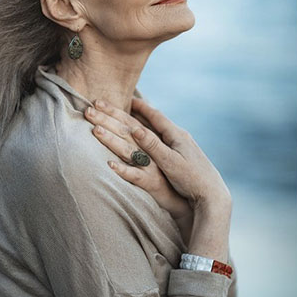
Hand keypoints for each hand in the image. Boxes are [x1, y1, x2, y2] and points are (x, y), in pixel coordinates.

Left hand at [85, 100, 191, 226]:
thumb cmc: (186, 177)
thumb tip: (140, 131)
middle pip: (131, 130)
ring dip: (112, 139)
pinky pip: (137, 176)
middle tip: (90, 105)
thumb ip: (155, 141)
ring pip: (130, 149)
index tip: (100, 100)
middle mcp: (160, 148)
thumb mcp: (170, 156)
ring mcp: (156, 165)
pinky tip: (109, 165)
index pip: (138, 120)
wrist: (205, 196)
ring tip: (95, 129)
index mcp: (164, 139)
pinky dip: (124, 170)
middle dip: (111, 117)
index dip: (120, 110)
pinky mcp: (155, 183)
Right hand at [129, 98, 230, 214]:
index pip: (156, 116)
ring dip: (150, 124)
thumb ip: (152, 145)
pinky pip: (167, 140)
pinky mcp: (186, 156)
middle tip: (129, 104)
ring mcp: (185, 146)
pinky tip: (156, 139)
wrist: (212, 194)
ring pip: (163, 130)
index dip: (141, 107)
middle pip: (159, 121)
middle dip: (143, 113)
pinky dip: (157, 136)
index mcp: (177, 136)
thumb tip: (135, 128)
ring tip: (139, 118)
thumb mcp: (169, 162)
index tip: (129, 98)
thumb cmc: (191, 179)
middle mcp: (182, 137)